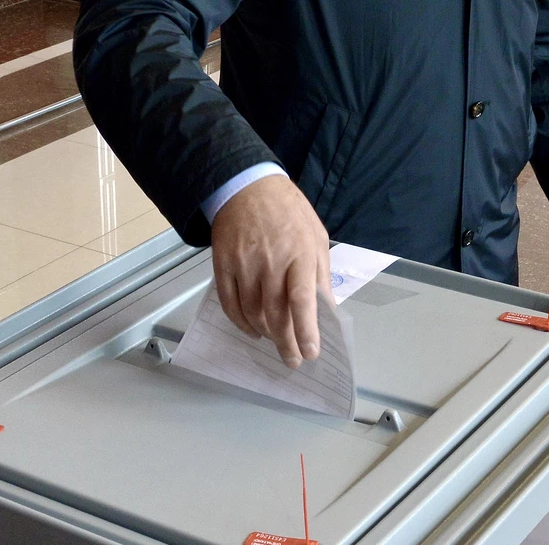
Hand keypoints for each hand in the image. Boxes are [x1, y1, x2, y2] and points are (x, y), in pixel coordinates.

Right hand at [210, 174, 330, 367]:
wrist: (246, 188)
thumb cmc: (288, 211)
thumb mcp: (316, 236)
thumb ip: (320, 272)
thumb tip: (325, 307)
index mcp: (300, 254)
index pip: (302, 300)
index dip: (305, 331)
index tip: (310, 353)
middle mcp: (271, 262)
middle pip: (276, 314)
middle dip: (286, 343)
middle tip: (293, 360)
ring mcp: (244, 265)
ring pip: (252, 314)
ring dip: (266, 334)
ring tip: (277, 341)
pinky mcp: (223, 266)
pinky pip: (230, 305)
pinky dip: (241, 324)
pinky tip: (253, 330)